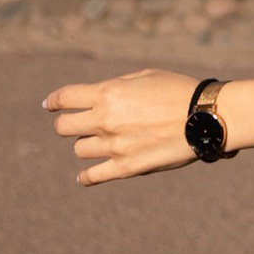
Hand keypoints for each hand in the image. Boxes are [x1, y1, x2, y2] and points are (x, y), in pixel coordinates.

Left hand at [43, 68, 203, 185]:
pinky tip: (85, 175)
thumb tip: (97, 96)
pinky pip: (93, 176)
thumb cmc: (178, 91)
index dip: (53, 101)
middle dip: (68, 123)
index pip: (65, 97)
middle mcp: (105, 119)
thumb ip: (116, 86)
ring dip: (88, 144)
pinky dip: (86, 176)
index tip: (49, 104)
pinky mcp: (125, 168)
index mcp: (108, 93)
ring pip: (80, 150)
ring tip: (102, 141)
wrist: (204, 117)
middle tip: (77, 124)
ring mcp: (114, 146)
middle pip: (64, 127)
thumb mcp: (145, 76)